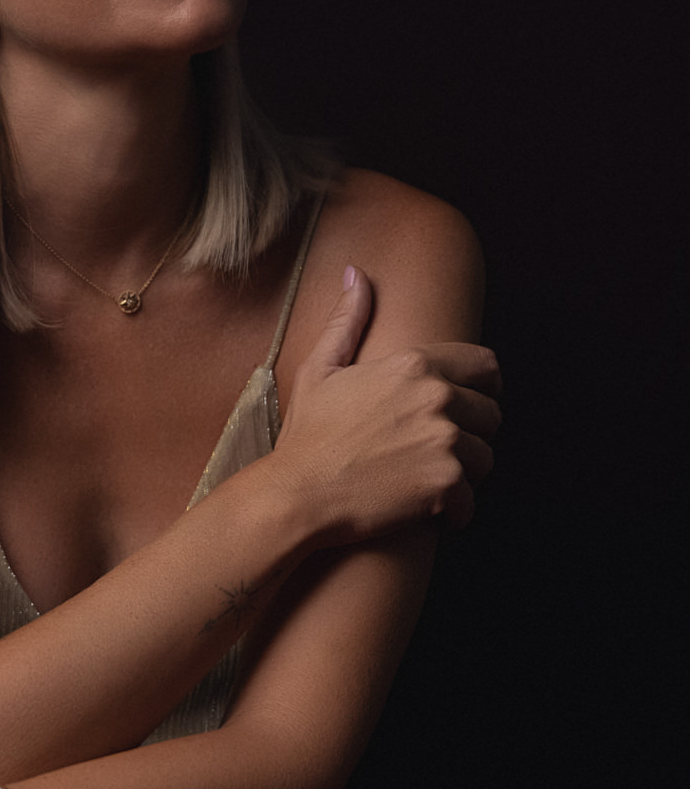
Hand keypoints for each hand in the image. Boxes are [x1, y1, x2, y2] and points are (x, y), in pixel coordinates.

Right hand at [270, 268, 501, 541]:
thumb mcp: (320, 369)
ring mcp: (445, 440)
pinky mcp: (446, 483)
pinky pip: (473, 500)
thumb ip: (347, 320)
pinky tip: (431, 512)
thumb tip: (356, 276)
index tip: (475, 404)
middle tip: (440, 451)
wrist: (298, 493)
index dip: (485, 387)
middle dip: (472, 434)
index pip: (485, 366)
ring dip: (465, 473)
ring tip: (431, 481)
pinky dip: (456, 512)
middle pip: (490, 415)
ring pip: (485, 458)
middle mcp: (437, 397)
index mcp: (413, 364)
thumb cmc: (307, 435)